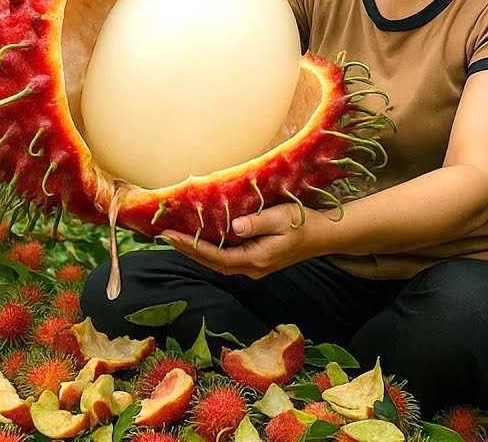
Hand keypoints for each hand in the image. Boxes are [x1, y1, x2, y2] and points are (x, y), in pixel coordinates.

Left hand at [157, 203, 325, 278]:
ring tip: (174, 237)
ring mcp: (253, 266)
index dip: (191, 247)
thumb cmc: (304, 224)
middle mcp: (251, 268)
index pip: (216, 256)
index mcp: (256, 260)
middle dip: (186, 250)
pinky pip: (226, 257)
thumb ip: (257, 224)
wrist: (324, 236)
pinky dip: (208, 249)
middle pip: (211, 263)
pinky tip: (199, 238)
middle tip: (163, 235)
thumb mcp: (282, 219)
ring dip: (195, 251)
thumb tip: (234, 226)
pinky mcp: (255, 260)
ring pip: (217, 262)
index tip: (170, 235)